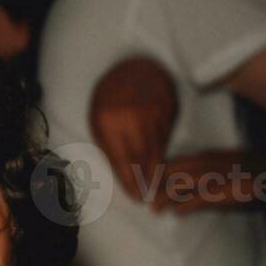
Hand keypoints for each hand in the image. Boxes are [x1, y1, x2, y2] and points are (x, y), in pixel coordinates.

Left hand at [89, 57, 177, 201]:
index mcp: (108, 121)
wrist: (133, 67)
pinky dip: (163, 152)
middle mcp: (132, 117)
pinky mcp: (168, 108)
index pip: (122, 160)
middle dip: (146, 181)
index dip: (130, 182)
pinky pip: (166, 138)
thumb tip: (122, 176)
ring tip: (155, 186)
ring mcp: (152, 112)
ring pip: (158, 149)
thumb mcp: (98, 121)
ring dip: (156, 170)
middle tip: (149, 198)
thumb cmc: (109, 99)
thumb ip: (108, 147)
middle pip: (142, 158)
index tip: (135, 197)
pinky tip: (161, 162)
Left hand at [153, 151, 253, 213]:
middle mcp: (210, 164)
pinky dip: (185, 207)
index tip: (148, 183)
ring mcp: (217, 177)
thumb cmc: (256, 170)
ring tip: (155, 209)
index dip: (159, 173)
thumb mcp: (229, 165)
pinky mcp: (225, 192)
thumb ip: (207, 173)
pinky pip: (198, 199)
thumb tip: (189, 185)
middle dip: (157, 186)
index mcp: (209, 156)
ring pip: (181, 185)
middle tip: (146, 198)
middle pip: (173, 173)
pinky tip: (177, 213)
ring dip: (165, 198)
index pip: (175, 162)